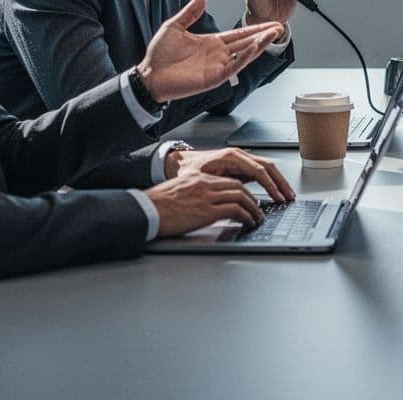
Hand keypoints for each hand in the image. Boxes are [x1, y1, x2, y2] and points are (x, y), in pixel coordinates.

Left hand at [136, 0, 282, 102]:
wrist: (148, 74)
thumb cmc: (158, 55)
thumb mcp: (174, 26)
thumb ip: (190, 12)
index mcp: (211, 43)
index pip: (239, 34)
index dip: (255, 28)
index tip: (269, 23)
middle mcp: (218, 55)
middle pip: (247, 43)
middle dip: (264, 35)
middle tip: (280, 27)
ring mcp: (217, 66)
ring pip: (244, 54)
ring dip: (260, 44)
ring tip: (273, 34)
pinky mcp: (213, 77)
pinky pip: (233, 67)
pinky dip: (244, 58)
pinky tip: (254, 49)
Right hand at [146, 173, 264, 235]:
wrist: (144, 211)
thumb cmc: (155, 206)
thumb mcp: (177, 193)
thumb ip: (193, 195)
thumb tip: (202, 206)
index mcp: (197, 179)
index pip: (227, 181)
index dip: (241, 191)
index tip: (248, 200)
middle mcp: (205, 184)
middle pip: (238, 187)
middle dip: (252, 199)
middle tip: (258, 210)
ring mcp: (207, 197)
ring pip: (241, 197)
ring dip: (253, 209)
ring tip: (257, 219)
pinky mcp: (207, 211)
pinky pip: (235, 210)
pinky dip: (246, 217)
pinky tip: (248, 223)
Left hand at [164, 146, 295, 202]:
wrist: (179, 162)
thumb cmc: (187, 169)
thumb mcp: (199, 179)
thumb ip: (218, 186)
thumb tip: (234, 196)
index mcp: (231, 156)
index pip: (258, 170)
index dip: (270, 184)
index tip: (277, 196)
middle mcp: (239, 156)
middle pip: (268, 167)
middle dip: (280, 182)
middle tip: (289, 197)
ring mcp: (241, 161)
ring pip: (267, 169)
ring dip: (278, 182)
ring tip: (286, 195)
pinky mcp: (241, 167)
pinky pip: (261, 173)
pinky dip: (271, 182)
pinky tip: (275, 192)